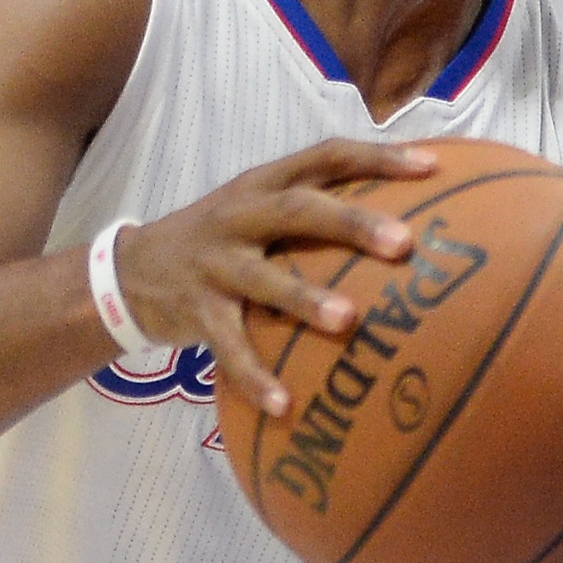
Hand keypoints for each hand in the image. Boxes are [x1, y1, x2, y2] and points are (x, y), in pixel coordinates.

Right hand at [110, 141, 435, 415]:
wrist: (130, 270)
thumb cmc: (223, 239)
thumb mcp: (259, 208)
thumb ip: (317, 205)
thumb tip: (407, 213)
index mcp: (265, 183)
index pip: (326, 156)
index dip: (377, 157)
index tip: (432, 166)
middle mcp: (240, 214)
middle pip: (300, 209)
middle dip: (353, 223)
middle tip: (404, 245)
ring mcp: (216, 261)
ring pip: (264, 278)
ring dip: (306, 299)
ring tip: (348, 320)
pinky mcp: (195, 310)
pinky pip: (229, 346)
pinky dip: (255, 376)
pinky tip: (285, 406)